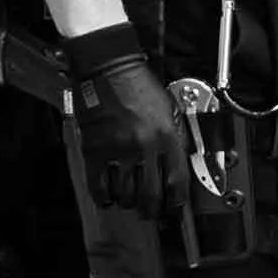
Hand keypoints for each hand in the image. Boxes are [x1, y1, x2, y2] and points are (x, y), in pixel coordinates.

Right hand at [62, 23, 187, 216]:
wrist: (108, 66)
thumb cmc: (138, 83)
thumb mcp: (170, 108)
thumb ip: (176, 137)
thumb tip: (181, 164)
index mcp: (167, 135)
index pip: (177, 182)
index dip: (176, 203)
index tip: (173, 208)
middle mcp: (145, 145)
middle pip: (151, 196)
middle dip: (152, 210)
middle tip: (150, 212)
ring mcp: (119, 149)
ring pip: (125, 194)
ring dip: (128, 202)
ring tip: (129, 200)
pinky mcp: (95, 149)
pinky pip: (99, 185)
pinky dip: (104, 197)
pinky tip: (108, 196)